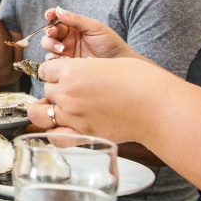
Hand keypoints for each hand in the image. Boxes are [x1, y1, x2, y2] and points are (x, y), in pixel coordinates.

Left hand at [28, 57, 170, 143]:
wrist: (158, 106)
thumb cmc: (141, 80)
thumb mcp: (107, 63)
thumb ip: (84, 69)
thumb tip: (75, 74)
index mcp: (71, 71)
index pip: (45, 70)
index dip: (54, 72)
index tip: (63, 74)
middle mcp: (67, 93)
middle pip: (46, 91)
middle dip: (56, 90)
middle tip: (73, 92)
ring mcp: (73, 116)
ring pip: (42, 113)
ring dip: (48, 110)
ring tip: (59, 110)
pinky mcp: (83, 134)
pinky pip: (55, 137)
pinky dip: (54, 134)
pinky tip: (62, 129)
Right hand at [40, 7, 132, 59]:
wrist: (119, 62)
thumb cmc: (110, 43)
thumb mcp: (95, 28)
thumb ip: (76, 19)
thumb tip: (58, 10)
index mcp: (73, 26)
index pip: (57, 18)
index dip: (50, 15)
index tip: (49, 16)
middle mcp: (67, 38)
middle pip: (49, 32)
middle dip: (49, 33)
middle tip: (54, 35)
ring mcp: (66, 51)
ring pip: (48, 46)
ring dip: (51, 46)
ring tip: (62, 49)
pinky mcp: (67, 63)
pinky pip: (53, 61)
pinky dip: (55, 59)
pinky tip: (66, 60)